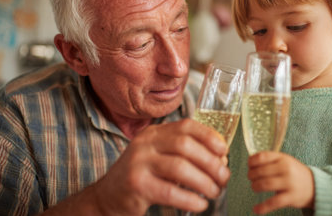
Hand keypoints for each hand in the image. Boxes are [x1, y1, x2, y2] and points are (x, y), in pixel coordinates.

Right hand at [92, 118, 229, 214]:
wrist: (107, 197)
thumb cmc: (142, 177)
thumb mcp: (159, 157)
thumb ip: (183, 154)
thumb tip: (220, 160)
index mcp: (154, 133)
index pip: (186, 126)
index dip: (209, 137)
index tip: (224, 151)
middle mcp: (145, 143)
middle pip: (185, 145)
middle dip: (210, 162)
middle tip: (223, 178)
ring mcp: (138, 162)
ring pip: (179, 168)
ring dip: (203, 182)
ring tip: (214, 192)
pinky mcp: (136, 185)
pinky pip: (170, 191)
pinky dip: (190, 199)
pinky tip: (200, 205)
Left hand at [248, 152, 313, 214]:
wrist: (314, 185)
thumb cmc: (294, 172)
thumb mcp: (284, 161)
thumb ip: (270, 160)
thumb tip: (250, 162)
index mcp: (282, 158)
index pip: (262, 157)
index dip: (251, 162)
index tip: (249, 165)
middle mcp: (286, 169)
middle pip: (261, 171)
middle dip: (251, 175)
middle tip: (251, 178)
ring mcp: (289, 183)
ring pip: (265, 184)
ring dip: (255, 187)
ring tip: (255, 187)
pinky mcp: (291, 197)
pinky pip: (273, 202)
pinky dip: (262, 207)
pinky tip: (256, 209)